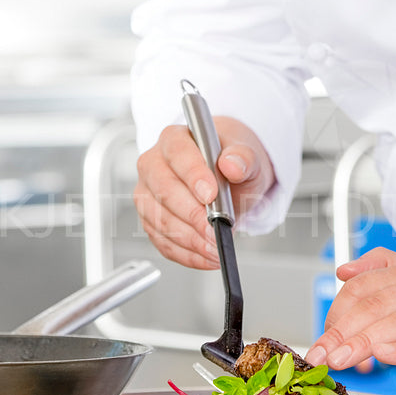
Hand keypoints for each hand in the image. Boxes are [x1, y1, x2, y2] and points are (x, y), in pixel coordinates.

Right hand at [132, 117, 274, 270]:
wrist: (229, 176)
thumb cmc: (232, 161)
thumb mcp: (248, 156)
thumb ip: (243, 158)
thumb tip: (232, 165)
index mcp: (174, 139)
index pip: (177, 153)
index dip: (192, 175)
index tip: (211, 194)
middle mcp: (154, 164)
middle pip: (164, 190)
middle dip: (193, 215)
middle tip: (216, 230)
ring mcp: (148, 194)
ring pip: (160, 220)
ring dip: (190, 239)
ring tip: (215, 247)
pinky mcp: (150, 220)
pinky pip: (162, 241)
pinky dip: (186, 253)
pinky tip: (206, 256)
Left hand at [304, 248, 395, 377]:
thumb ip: (387, 272)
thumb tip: (344, 271)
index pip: (363, 288)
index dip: (336, 314)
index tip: (322, 339)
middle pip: (374, 307)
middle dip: (340, 333)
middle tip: (320, 356)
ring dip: (362, 343)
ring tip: (340, 360)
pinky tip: (385, 355)